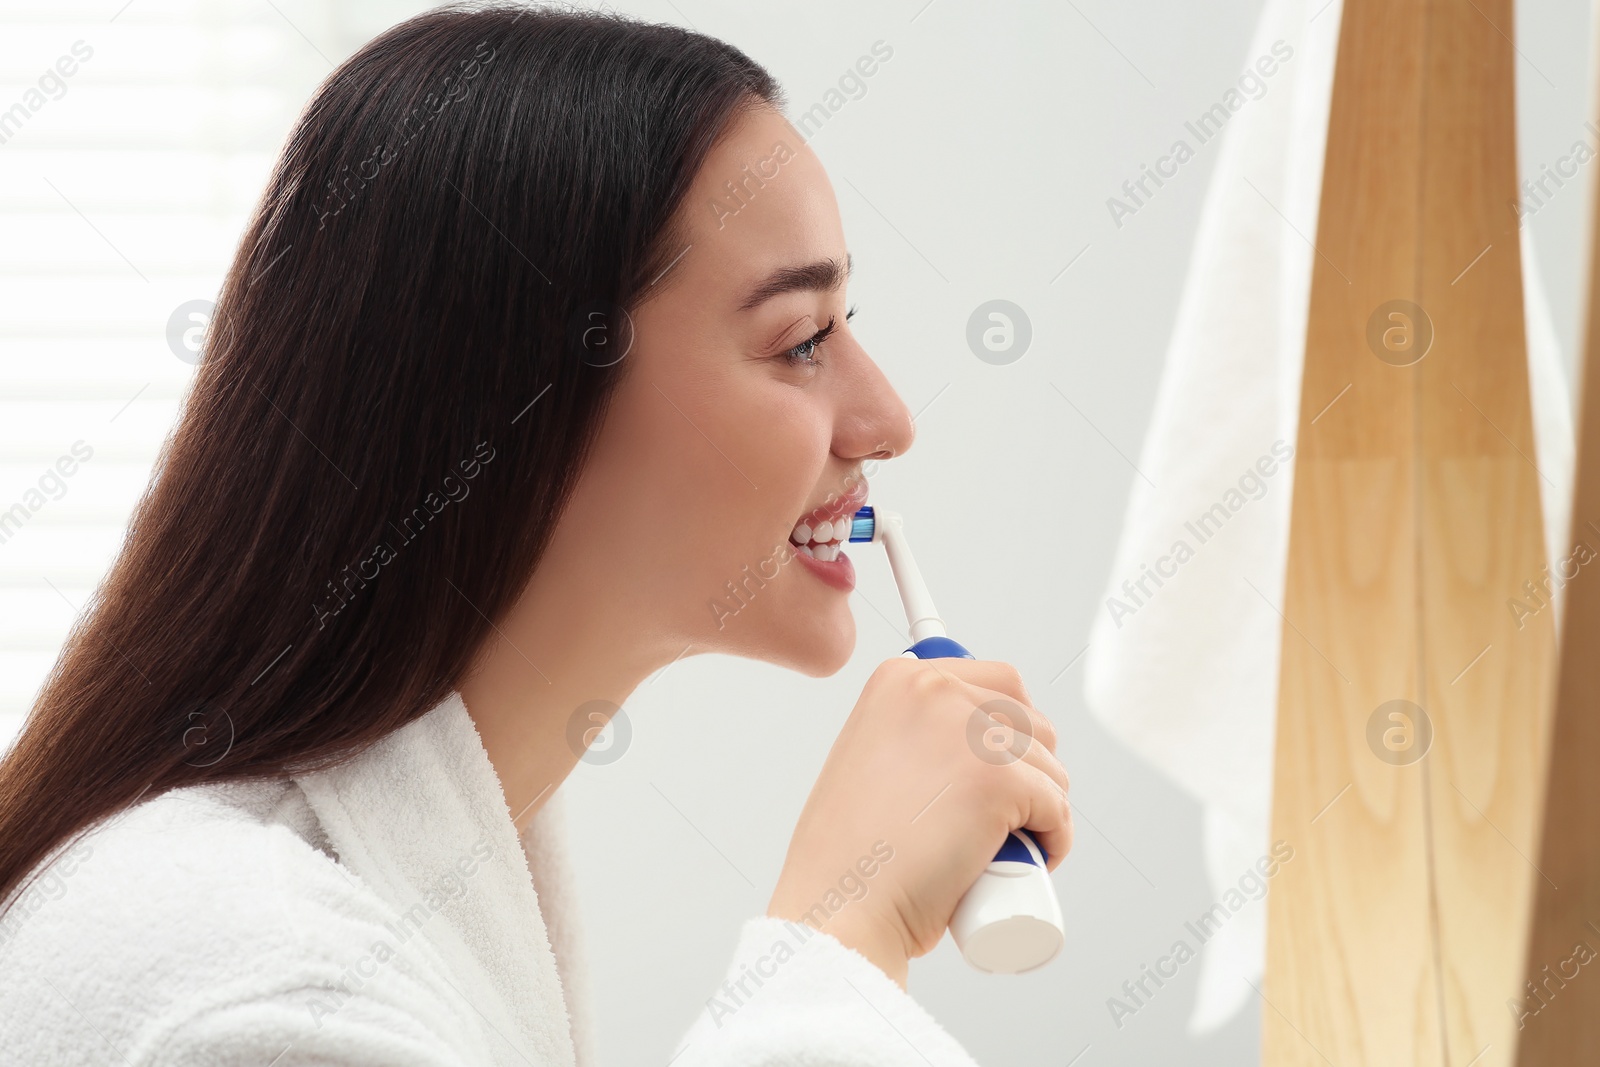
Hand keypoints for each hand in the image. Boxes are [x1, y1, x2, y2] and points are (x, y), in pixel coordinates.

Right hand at [766, 657, 1071, 986]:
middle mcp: (936, 691)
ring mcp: (970, 734)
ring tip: (1011, 843)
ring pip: (1050, 767)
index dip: (1012, 732)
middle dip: (1033, 767)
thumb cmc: (849, 853)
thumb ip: (908, 733)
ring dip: (1045, 807)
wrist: (841, 905)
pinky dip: (1056, 839)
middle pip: (1032, 720)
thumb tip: (968, 743)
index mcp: (902, 679)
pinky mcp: (1001, 781)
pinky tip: (1035, 857)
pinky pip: (1058, 808)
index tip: (1000, 771)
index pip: (1001, 683)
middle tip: (1007, 814)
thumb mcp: (868, 756)